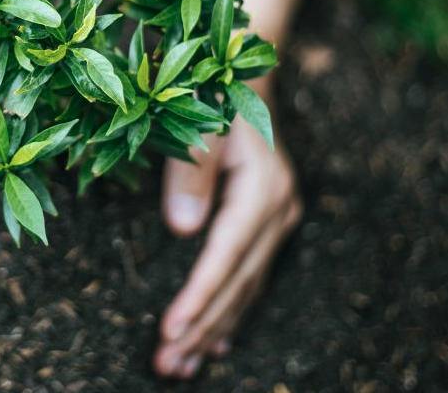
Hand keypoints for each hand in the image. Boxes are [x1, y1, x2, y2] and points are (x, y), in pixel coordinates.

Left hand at [153, 89, 301, 378]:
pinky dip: (232, 312)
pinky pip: (251, 278)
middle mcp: (278, 212)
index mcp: (262, 191)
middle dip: (201, 327)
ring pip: (245, 287)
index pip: (226, 258)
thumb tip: (182, 230)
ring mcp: (279, 220)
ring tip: (183, 366)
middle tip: (167, 365)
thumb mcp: (199, 127)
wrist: (245, 82)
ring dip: (214, 329)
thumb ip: (191, 175)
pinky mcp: (271, 224)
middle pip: (237, 282)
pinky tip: (218, 344)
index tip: (170, 332)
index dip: (198, 297)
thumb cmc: (214, 98)